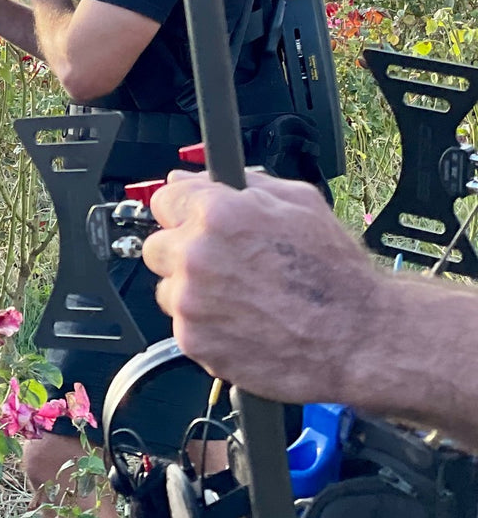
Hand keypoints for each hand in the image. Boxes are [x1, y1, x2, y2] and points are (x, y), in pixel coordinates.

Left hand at [143, 169, 377, 404]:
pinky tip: (243, 323)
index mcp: (218, 214)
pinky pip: (183, 326)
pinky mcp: (194, 341)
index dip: (184, 211)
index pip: (164, 199)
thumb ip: (240, 184)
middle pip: (157, 246)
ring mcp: (191, 301)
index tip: (194, 222)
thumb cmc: (337, 275)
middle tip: (225, 266)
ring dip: (193, 293)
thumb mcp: (300, 203)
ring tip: (242, 299)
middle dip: (184, 252)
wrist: (361, 339)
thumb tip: (192, 176)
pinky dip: (205, 327)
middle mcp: (197, 255)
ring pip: (168, 289)